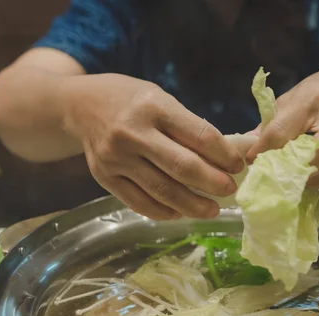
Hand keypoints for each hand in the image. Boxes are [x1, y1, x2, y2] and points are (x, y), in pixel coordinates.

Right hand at [61, 74, 243, 219]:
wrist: (79, 106)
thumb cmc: (131, 101)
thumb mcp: (161, 99)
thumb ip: (191, 127)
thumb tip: (231, 154)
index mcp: (153, 107)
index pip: (199, 135)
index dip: (224, 155)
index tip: (239, 166)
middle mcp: (132, 133)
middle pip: (183, 168)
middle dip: (213, 183)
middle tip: (230, 191)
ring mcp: (116, 159)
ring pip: (163, 191)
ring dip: (193, 205)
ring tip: (212, 209)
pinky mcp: (105, 179)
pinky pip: (140, 204)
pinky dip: (165, 211)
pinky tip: (181, 212)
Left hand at [246, 63, 318, 193]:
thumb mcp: (292, 99)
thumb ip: (271, 125)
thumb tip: (247, 153)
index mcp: (314, 98)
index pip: (285, 129)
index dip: (266, 149)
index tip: (253, 162)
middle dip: (300, 173)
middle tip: (283, 179)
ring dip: (315, 182)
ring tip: (301, 180)